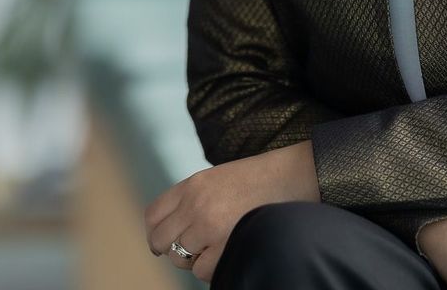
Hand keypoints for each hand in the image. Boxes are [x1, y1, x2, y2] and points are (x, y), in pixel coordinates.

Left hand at [142, 141, 319, 283]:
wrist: (293, 176)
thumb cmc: (259, 180)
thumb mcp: (216, 179)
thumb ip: (191, 199)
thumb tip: (172, 230)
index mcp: (191, 185)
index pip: (153, 216)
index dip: (155, 232)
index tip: (162, 242)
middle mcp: (195, 205)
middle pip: (161, 240)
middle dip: (170, 250)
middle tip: (187, 251)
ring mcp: (209, 226)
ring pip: (180, 258)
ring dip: (193, 259)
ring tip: (212, 250)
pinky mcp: (226, 245)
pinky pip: (203, 270)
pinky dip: (211, 268)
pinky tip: (226, 255)